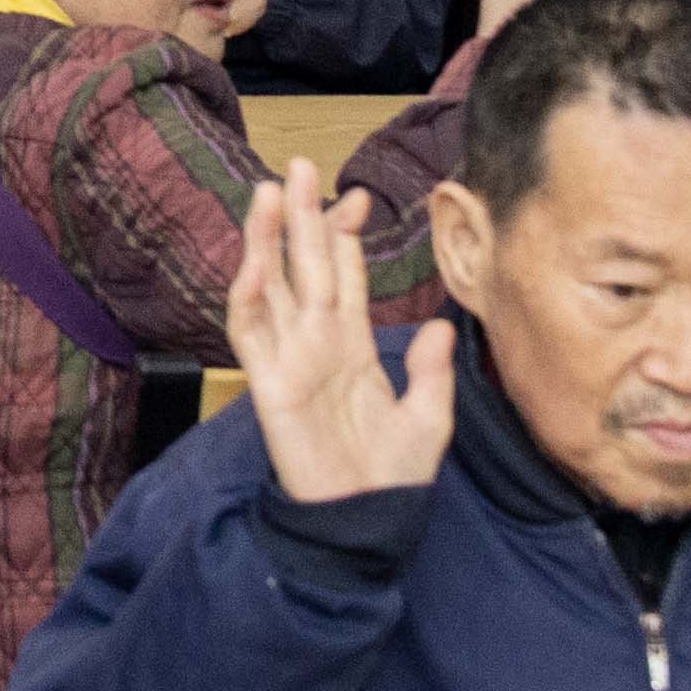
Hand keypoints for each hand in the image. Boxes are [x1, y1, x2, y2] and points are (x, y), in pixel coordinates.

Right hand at [222, 156, 446, 504]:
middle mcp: (316, 345)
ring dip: (265, 242)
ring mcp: (289, 361)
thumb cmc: (391, 478)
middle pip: (304, 268)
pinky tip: (254, 262)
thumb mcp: (428, 419)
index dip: (345, 237)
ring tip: (268, 193)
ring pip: (271, 288)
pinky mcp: (270, 387)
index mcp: (351, 347)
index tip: (356, 196)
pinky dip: (250, 298)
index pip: (344, 278)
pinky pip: (252, 336)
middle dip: (301, 217)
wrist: (366, 523)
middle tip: (300, 166)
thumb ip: (431, 371)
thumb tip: (440, 323)